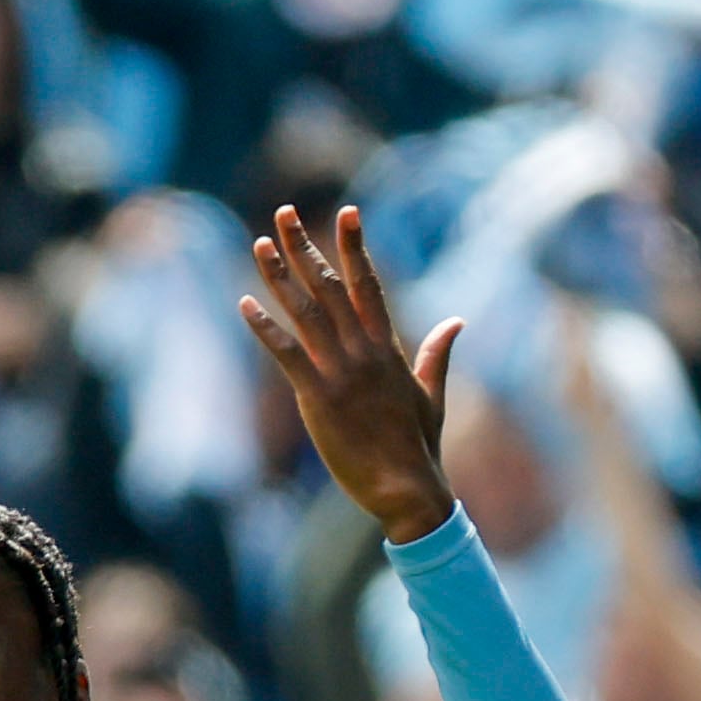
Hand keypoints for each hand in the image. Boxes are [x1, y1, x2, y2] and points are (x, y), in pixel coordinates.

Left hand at [240, 204, 461, 545]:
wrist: (408, 489)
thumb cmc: (419, 448)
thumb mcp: (431, 395)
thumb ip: (436, 355)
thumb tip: (456, 322)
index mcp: (388, 347)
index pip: (370, 284)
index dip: (356, 246)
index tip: (348, 212)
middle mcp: (365, 351)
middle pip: (330, 286)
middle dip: (305, 247)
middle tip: (283, 213)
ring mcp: (342, 373)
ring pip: (306, 312)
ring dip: (280, 276)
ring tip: (260, 244)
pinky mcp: (320, 398)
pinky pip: (287, 355)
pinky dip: (266, 329)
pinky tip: (245, 305)